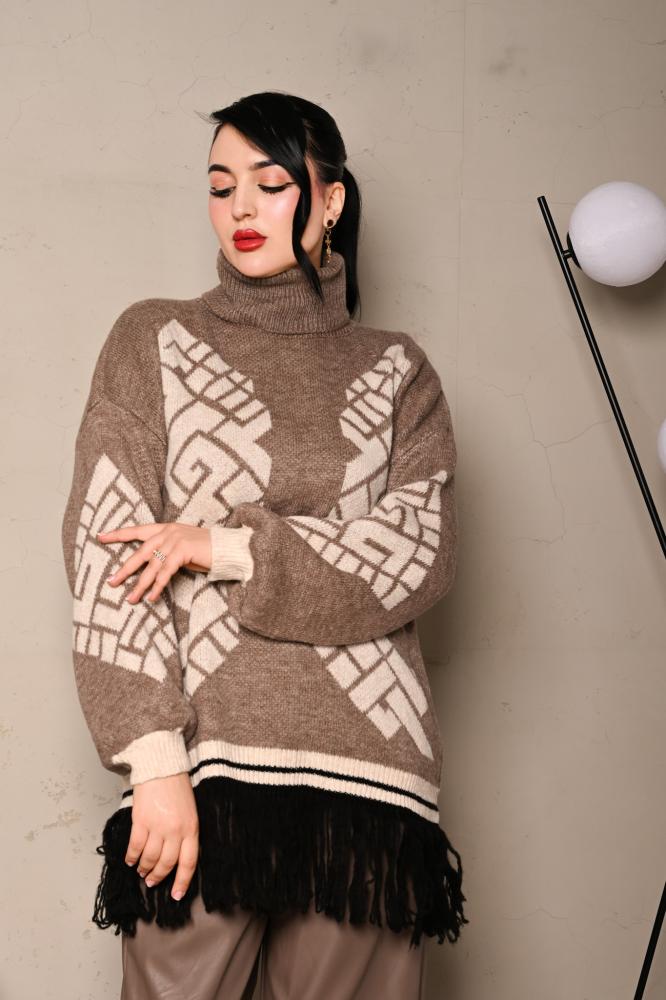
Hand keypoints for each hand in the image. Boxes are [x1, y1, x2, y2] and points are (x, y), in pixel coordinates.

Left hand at [98, 522, 212, 603]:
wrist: (228, 548)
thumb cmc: (206, 551)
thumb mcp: (182, 548)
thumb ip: (166, 553)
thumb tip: (150, 569)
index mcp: (165, 528)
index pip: (137, 530)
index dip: (118, 534)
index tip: (100, 537)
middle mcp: (168, 532)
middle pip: (140, 552)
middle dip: (125, 569)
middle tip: (111, 582)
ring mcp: (175, 540)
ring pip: (152, 566)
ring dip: (140, 585)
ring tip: (131, 599)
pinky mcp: (183, 550)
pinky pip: (166, 572)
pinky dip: (158, 586)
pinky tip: (152, 597)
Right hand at [125, 772, 198, 900]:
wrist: (161, 766)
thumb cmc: (177, 787)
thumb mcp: (190, 811)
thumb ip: (185, 832)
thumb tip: (176, 855)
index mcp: (192, 828)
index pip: (189, 862)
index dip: (182, 882)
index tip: (176, 896)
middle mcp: (176, 830)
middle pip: (167, 864)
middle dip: (158, 877)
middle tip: (152, 882)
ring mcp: (158, 826)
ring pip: (150, 858)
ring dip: (144, 868)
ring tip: (141, 871)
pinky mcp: (141, 821)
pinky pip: (135, 847)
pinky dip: (131, 857)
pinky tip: (130, 860)